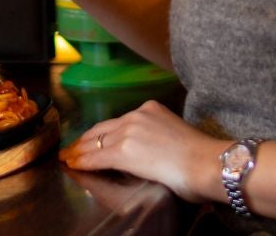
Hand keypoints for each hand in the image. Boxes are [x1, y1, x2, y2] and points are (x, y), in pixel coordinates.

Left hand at [59, 99, 229, 203]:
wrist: (207, 163)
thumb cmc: (201, 158)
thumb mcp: (175, 136)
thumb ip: (157, 139)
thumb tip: (150, 153)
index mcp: (151, 109)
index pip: (118, 122)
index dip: (102, 133)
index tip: (92, 141)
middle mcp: (137, 115)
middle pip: (102, 128)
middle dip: (85, 140)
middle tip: (72, 149)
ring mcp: (128, 131)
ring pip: (95, 142)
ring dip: (80, 151)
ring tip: (69, 158)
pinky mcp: (123, 150)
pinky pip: (96, 157)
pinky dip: (82, 161)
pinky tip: (74, 165)